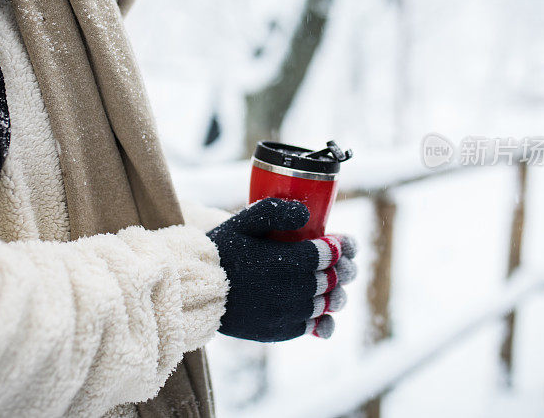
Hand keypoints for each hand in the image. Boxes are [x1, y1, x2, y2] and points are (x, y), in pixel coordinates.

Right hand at [207, 198, 356, 341]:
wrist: (195, 291)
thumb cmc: (221, 251)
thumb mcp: (243, 221)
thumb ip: (275, 212)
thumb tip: (307, 213)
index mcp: (284, 260)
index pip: (327, 254)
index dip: (342, 247)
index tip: (347, 242)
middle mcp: (289, 289)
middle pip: (331, 280)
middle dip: (344, 269)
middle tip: (348, 264)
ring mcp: (285, 313)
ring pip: (326, 304)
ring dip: (337, 294)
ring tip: (337, 288)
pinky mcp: (278, 331)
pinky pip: (311, 327)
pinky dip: (323, 321)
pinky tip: (325, 315)